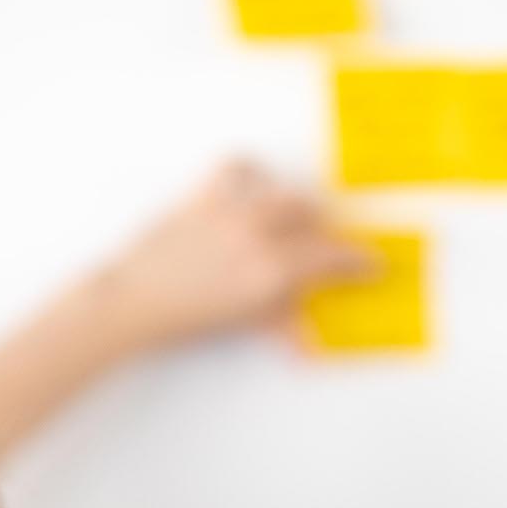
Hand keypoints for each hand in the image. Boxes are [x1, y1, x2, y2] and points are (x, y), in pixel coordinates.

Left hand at [78, 158, 376, 354]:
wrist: (133, 302)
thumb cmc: (185, 318)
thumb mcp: (244, 322)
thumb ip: (282, 320)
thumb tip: (307, 339)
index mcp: (271, 269)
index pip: (332, 257)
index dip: (359, 260)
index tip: (373, 263)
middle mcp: (255, 233)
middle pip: (313, 218)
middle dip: (327, 233)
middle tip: (328, 249)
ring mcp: (230, 211)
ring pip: (285, 193)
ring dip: (298, 207)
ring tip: (297, 221)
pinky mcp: (203, 197)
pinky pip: (237, 168)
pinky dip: (252, 173)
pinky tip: (255, 186)